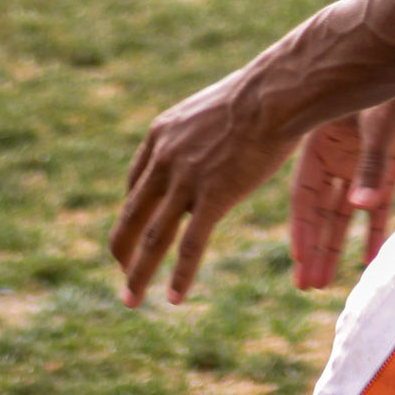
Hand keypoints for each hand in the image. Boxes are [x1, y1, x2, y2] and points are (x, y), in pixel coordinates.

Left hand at [110, 71, 298, 306]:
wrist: (274, 93)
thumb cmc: (255, 97)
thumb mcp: (211, 110)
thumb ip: (198, 133)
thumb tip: (208, 143)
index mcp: (161, 135)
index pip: (135, 183)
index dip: (134, 212)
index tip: (137, 232)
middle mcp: (165, 159)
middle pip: (133, 214)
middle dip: (123, 249)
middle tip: (121, 274)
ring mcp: (186, 179)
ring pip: (153, 237)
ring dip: (138, 274)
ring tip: (129, 301)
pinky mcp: (213, 196)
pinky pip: (191, 245)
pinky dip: (180, 275)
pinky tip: (175, 299)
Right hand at [288, 80, 394, 290]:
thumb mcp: (381, 126)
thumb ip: (371, 166)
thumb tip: (360, 209)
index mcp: (322, 138)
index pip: (305, 191)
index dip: (302, 226)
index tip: (298, 258)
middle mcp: (338, 154)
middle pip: (321, 208)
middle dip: (314, 245)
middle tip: (305, 284)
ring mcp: (364, 161)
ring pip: (345, 211)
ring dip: (336, 244)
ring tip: (325, 282)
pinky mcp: (390, 164)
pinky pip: (378, 205)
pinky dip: (374, 231)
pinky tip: (370, 260)